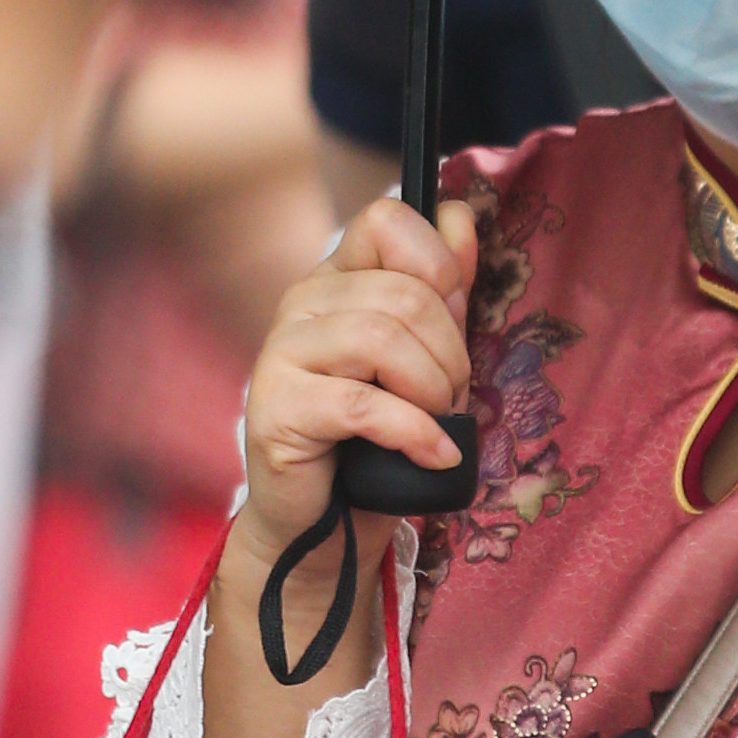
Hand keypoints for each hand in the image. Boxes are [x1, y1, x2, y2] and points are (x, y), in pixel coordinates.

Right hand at [229, 190, 478, 578]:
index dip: (437, 264)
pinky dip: (415, 431)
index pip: (385, 219)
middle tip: (450, 398)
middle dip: (449, 353)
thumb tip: (459, 214)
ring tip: (437, 425)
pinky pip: (364, 404)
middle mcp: (301, 303)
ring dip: (432, 390)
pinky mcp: (278, 408)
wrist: (329, 523)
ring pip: (383, 339)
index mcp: (336, 279)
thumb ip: (443, 287)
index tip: (451, 318)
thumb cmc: (378, 439)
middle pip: (403, 293)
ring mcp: (282, 352)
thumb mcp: (426, 356)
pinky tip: (432, 453)